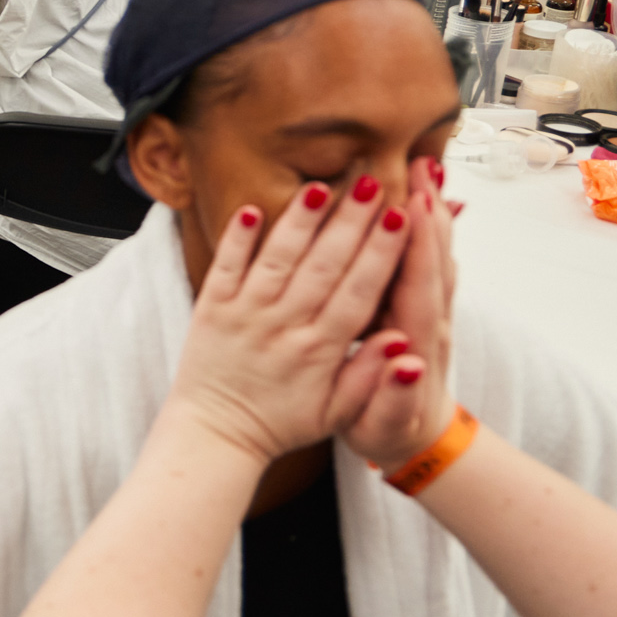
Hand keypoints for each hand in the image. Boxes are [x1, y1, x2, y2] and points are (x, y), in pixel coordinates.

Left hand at [165, 173, 413, 467]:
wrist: (215, 435)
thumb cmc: (282, 422)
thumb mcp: (336, 413)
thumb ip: (370, 376)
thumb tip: (405, 342)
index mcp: (320, 349)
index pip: (359, 292)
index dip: (382, 253)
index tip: (401, 217)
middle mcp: (283, 326)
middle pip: (324, 265)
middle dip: (351, 221)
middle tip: (373, 181)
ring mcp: (245, 314)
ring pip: (278, 259)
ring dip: (300, 221)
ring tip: (322, 186)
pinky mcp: (211, 309)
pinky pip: (225, 267)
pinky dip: (237, 239)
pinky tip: (252, 209)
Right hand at [342, 160, 463, 468]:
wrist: (422, 442)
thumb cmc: (389, 432)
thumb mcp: (381, 427)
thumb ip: (390, 398)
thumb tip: (403, 365)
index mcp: (415, 343)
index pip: (418, 284)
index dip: (418, 243)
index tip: (411, 202)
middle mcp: (431, 320)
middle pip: (435, 257)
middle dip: (430, 209)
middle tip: (422, 164)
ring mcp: (435, 311)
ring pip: (438, 253)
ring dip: (435, 209)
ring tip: (426, 169)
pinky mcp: (428, 307)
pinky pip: (432, 259)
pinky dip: (432, 226)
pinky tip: (424, 198)